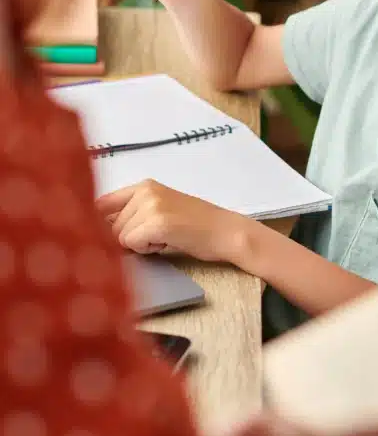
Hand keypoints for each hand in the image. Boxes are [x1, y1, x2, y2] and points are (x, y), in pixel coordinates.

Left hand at [96, 180, 242, 259]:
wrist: (225, 232)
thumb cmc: (195, 227)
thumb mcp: (160, 210)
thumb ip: (131, 214)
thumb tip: (95, 228)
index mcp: (144, 186)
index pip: (102, 203)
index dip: (98, 223)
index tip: (102, 235)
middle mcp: (145, 191)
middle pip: (109, 225)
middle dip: (126, 237)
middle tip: (155, 237)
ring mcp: (151, 205)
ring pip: (119, 236)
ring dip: (138, 245)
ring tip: (163, 238)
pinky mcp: (157, 223)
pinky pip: (131, 244)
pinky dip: (146, 249)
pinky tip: (165, 243)